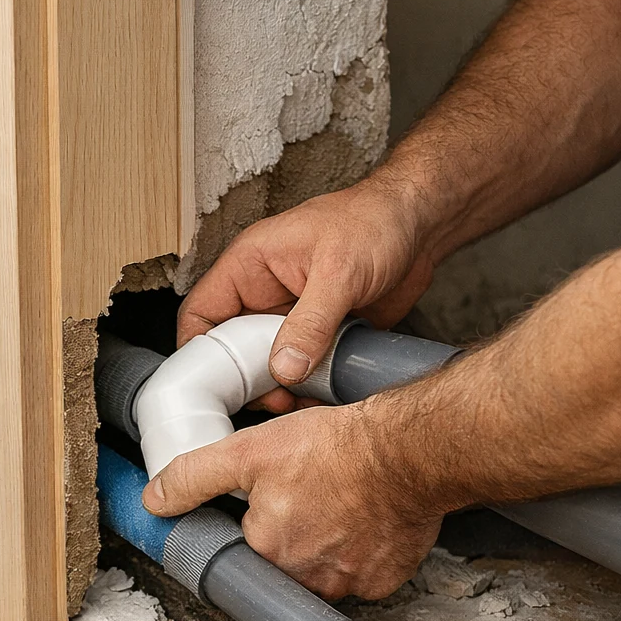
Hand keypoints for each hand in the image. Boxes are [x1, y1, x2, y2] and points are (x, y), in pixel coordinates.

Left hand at [141, 405, 441, 599]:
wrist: (409, 449)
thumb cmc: (337, 448)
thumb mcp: (250, 451)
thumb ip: (196, 476)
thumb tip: (154, 499)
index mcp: (269, 551)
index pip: (246, 550)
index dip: (254, 527)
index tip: (270, 507)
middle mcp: (309, 578)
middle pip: (284, 563)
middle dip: (289, 533)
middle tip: (307, 493)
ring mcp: (351, 583)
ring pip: (323, 570)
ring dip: (324, 543)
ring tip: (335, 501)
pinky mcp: (385, 579)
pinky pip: (362, 572)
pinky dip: (360, 549)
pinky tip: (362, 516)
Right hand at [178, 179, 436, 412]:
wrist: (421, 227)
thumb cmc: (375, 221)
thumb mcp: (340, 272)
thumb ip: (311, 323)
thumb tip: (284, 368)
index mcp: (249, 265)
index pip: (201, 312)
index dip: (199, 351)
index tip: (211, 386)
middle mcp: (263, 293)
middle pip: (231, 348)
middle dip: (245, 380)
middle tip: (270, 399)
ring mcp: (290, 316)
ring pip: (266, 363)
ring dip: (278, 387)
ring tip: (297, 399)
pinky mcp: (318, 334)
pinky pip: (300, 368)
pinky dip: (306, 386)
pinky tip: (320, 395)